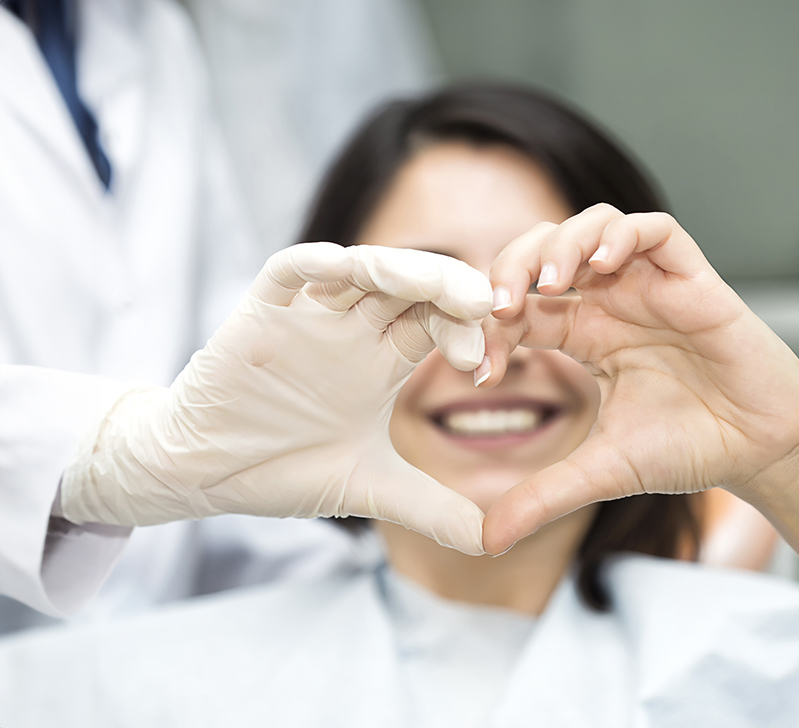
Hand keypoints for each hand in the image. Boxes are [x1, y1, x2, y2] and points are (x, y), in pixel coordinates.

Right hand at [61, 243, 492, 554]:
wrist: (204, 472)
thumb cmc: (282, 469)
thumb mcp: (369, 489)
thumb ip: (432, 509)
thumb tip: (495, 543)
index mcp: (383, 360)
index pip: (437, 324)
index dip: (466, 333)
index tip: (483, 365)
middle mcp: (353, 329)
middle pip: (411, 288)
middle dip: (448, 289)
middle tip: (483, 305)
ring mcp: (309, 316)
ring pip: (361, 270)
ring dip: (399, 268)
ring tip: (435, 285)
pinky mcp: (261, 312)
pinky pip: (288, 272)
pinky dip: (314, 265)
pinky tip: (343, 267)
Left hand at [480, 205, 798, 554]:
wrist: (762, 449)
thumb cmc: (689, 448)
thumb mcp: (601, 471)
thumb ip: (544, 496)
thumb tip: (486, 541)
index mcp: (584, 336)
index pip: (520, 308)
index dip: (490, 327)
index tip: (481, 369)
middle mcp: (612, 303)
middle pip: (544, 252)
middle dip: (511, 267)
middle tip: (498, 305)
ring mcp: (650, 286)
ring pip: (592, 227)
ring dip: (561, 245)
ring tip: (548, 284)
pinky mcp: (692, 279)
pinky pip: (654, 230)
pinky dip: (621, 235)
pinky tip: (602, 265)